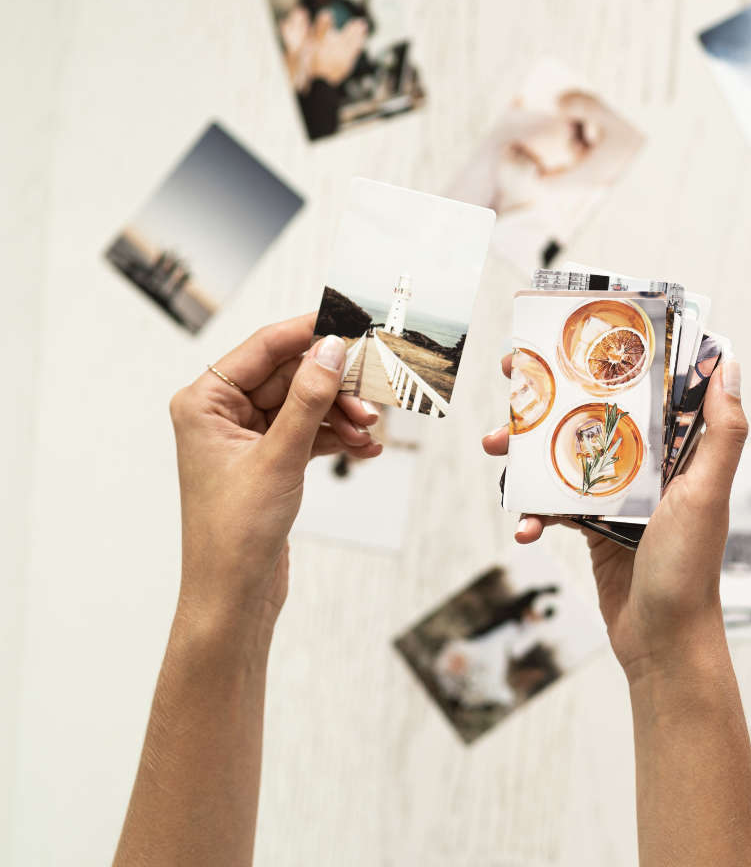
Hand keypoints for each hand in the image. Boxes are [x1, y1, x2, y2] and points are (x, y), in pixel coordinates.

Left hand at [169, 313, 381, 646]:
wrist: (233, 597)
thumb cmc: (235, 534)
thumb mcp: (278, 458)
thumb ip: (308, 399)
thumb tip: (331, 348)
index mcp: (205, 402)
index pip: (265, 348)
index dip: (310, 333)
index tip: (352, 325)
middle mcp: (223, 413)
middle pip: (292, 376)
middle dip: (335, 387)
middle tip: (373, 395)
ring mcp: (247, 437)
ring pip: (306, 405)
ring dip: (342, 415)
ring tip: (370, 431)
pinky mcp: (269, 460)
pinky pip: (310, 432)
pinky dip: (337, 437)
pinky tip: (366, 448)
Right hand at [481, 354, 746, 685]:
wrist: (663, 643)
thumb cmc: (690, 569)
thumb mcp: (706, 495)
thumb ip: (723, 434)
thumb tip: (730, 364)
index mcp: (678, 452)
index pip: (643, 390)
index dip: (609, 361)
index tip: (571, 338)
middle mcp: (648, 468)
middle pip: (592, 417)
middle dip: (549, 400)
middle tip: (511, 381)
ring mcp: (618, 498)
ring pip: (564, 457)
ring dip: (527, 452)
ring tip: (494, 448)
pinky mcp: (595, 529)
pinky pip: (556, 506)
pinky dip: (535, 514)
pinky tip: (524, 529)